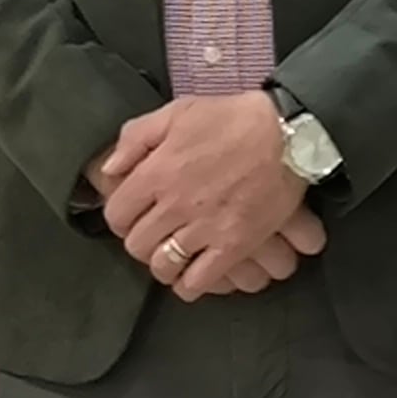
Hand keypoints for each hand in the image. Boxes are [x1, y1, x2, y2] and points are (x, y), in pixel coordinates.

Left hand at [100, 94, 310, 297]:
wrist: (287, 135)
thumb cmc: (232, 119)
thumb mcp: (177, 112)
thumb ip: (136, 138)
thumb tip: (109, 168)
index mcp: (156, 173)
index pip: (117, 213)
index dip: (121, 218)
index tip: (131, 217)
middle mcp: (174, 205)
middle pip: (137, 244)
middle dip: (141, 242)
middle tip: (154, 236)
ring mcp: (204, 228)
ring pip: (163, 266)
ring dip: (163, 265)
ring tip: (172, 258)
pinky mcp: (234, 245)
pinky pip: (199, 280)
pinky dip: (189, 285)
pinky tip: (191, 278)